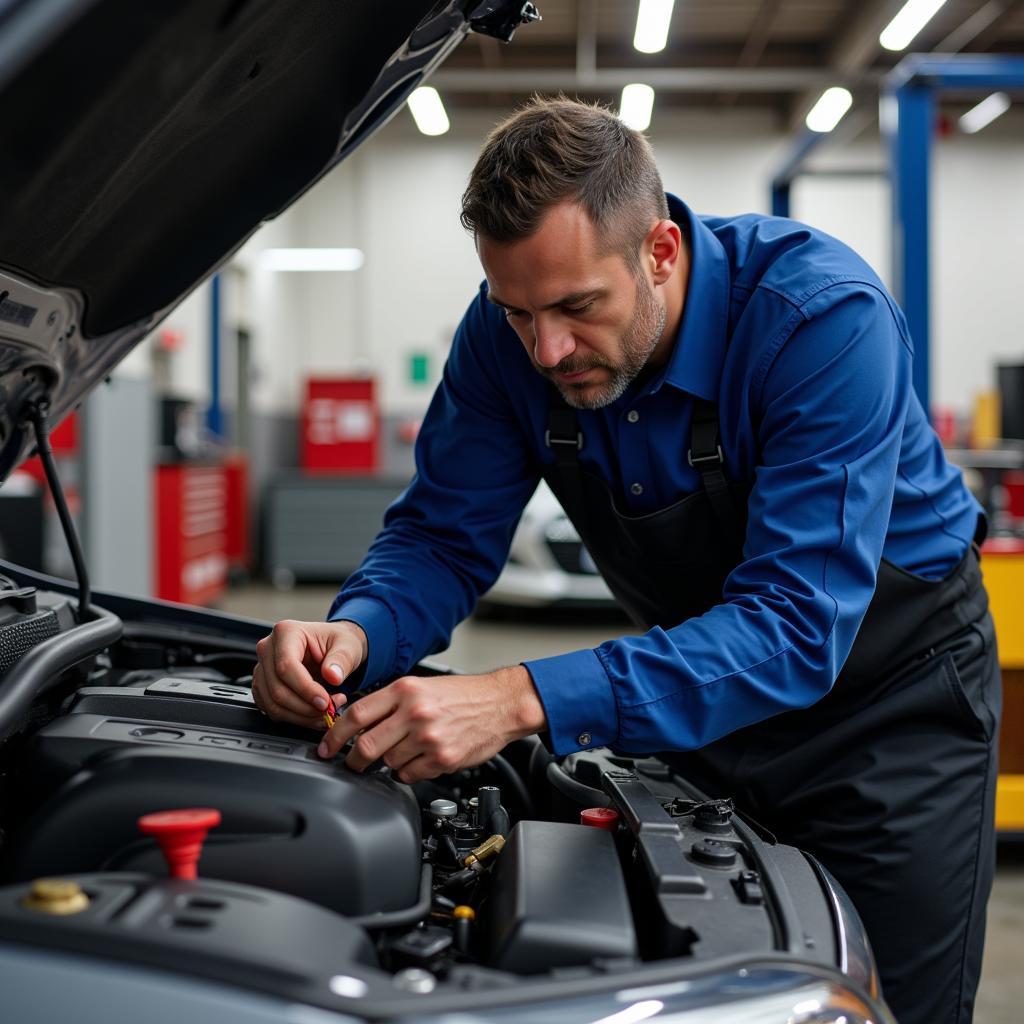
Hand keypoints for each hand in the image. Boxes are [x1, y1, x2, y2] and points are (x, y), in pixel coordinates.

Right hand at [252, 619, 367, 726]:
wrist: (332, 648)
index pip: (286, 666)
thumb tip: (333, 676)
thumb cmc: (338, 642)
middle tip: (329, 710)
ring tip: (325, 712)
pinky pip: (272, 710)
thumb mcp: (348, 645)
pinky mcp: (263, 686)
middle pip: (277, 689)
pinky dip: (294, 718)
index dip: (305, 689)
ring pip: (273, 704)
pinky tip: (313, 714)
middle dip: (305, 707)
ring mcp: (262, 669)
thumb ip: (342, 659)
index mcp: (286, 632)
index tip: (325, 702)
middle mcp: (268, 649)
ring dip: (301, 716)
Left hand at [318, 665, 546, 782]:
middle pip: (367, 745)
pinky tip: (420, 758)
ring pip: (389, 762)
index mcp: (406, 690)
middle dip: (353, 759)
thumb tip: (357, 723)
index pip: (357, 715)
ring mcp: (429, 738)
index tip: (326, 746)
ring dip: (389, 762)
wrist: (500, 704)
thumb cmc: (462, 695)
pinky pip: (410, 774)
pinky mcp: (442, 759)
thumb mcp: (421, 686)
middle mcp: (415, 712)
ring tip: (404, 750)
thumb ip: (390, 702)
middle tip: (350, 763)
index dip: (335, 734)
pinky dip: (409, 771)